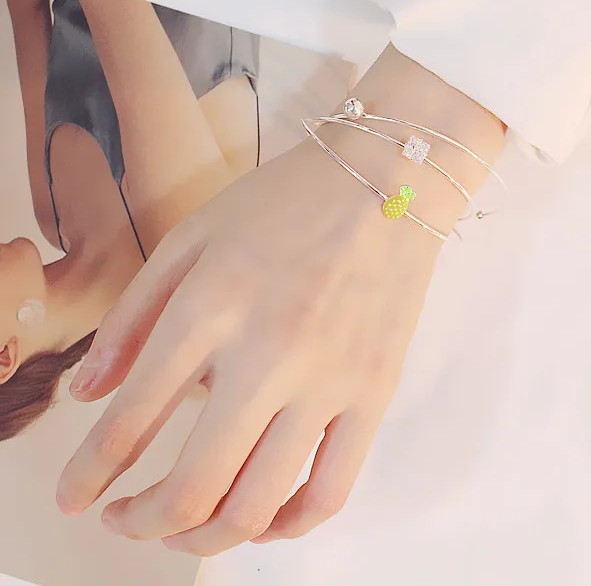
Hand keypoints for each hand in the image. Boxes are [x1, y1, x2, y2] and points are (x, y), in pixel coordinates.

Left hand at [56, 46, 505, 555]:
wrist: (388, 179)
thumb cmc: (286, 200)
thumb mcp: (193, 234)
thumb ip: (133, 315)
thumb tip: (88, 393)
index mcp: (211, 306)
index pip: (130, 419)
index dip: (88, 474)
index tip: (74, 497)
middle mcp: (267, 354)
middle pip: (192, 485)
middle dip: (141, 522)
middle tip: (125, 521)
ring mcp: (329, 379)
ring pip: (259, 503)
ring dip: (205, 538)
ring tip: (185, 531)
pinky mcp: (375, 392)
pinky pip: (332, 488)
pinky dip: (289, 526)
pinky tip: (263, 520)